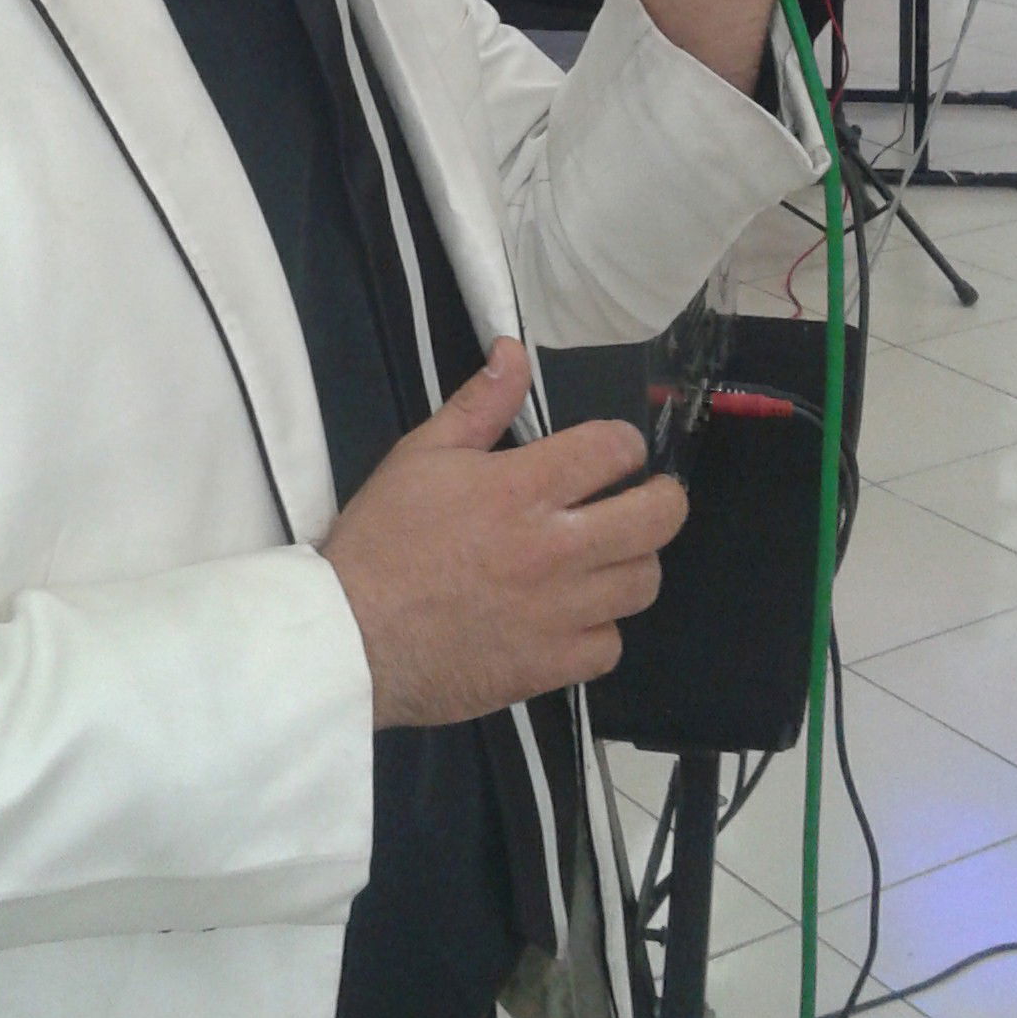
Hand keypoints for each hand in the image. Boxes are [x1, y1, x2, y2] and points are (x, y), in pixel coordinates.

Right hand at [320, 339, 687, 728]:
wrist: (352, 637)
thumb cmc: (384, 539)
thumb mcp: (420, 455)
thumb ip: (478, 404)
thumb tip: (514, 350)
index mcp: (523, 488)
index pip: (614, 449)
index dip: (624, 443)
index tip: (613, 452)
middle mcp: (557, 548)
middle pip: (657, 518)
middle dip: (663, 498)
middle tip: (644, 498)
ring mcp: (561, 613)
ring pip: (643, 583)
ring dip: (632, 563)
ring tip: (608, 557)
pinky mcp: (553, 666)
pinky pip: (611, 646)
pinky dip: (599, 630)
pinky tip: (574, 617)